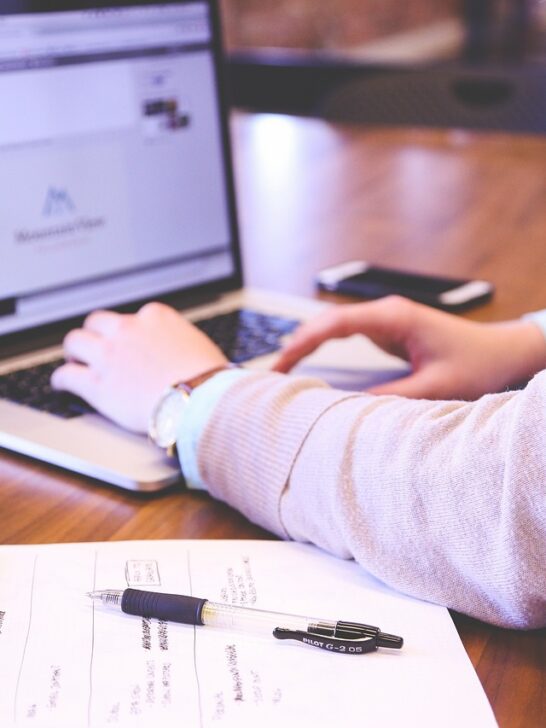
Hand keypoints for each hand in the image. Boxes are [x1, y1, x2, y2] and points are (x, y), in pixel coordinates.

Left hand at [51, 302, 227, 432]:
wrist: (200, 400)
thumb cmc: (209, 378)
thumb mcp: (198, 345)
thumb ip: (180, 342)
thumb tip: (182, 351)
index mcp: (156, 317)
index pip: (133, 317)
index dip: (128, 331)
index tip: (128, 341)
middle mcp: (128, 330)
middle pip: (97, 322)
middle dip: (95, 334)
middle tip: (95, 346)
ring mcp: (109, 356)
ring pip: (75, 341)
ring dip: (74, 351)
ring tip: (74, 361)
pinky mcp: (97, 384)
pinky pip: (67, 376)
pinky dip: (61, 379)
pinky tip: (62, 384)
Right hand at [274, 296, 545, 399]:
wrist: (502, 352)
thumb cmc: (476, 364)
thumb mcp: (435, 387)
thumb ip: (391, 398)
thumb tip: (347, 408)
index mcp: (394, 317)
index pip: (335, 323)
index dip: (303, 342)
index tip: (280, 363)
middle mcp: (386, 313)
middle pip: (327, 322)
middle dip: (297, 344)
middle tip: (271, 373)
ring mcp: (386, 319)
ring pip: (333, 326)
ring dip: (307, 344)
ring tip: (281, 370)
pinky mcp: (388, 330)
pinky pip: (346, 334)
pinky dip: (323, 347)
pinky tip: (308, 362)